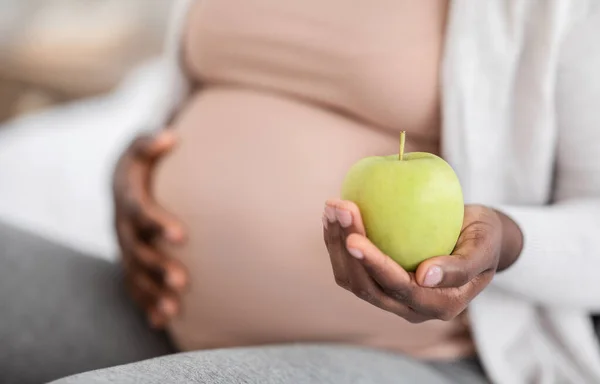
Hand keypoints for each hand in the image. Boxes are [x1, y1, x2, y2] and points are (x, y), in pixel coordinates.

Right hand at [113, 129, 187, 327]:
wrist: (121, 184)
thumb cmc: (142, 165)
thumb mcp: (141, 148)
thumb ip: (151, 142)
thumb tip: (170, 137)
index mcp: (127, 198)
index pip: (139, 211)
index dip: (157, 223)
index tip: (182, 236)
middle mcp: (122, 227)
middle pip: (136, 250)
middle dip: (157, 266)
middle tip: (183, 281)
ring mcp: (124, 248)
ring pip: (134, 275)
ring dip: (152, 292)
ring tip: (175, 309)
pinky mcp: (130, 263)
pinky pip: (134, 287)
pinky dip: (146, 304)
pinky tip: (164, 322)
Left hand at [323, 199, 521, 322]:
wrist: (476, 238)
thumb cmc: (484, 237)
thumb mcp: (484, 246)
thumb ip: (461, 267)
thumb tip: (425, 278)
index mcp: (440, 304)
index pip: (398, 288)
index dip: (373, 265)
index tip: (353, 238)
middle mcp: (411, 307)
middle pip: (367, 286)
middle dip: (345, 247)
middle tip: (339, 207)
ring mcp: (392, 296)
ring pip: (352, 280)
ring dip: (335, 244)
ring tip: (331, 207)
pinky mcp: (378, 281)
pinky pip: (351, 267)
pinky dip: (338, 242)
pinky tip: (333, 216)